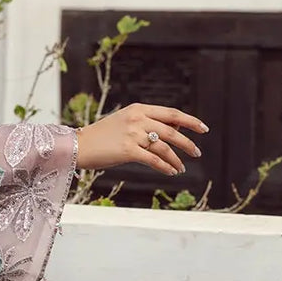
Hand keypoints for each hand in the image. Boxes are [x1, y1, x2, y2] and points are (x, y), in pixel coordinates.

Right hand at [75, 104, 206, 176]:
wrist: (79, 145)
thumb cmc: (102, 136)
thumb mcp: (125, 121)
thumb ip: (147, 122)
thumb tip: (173, 128)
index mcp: (139, 109)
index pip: (171, 113)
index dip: (190, 121)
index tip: (203, 129)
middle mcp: (138, 119)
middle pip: (172, 131)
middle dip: (187, 143)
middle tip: (196, 152)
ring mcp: (133, 134)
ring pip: (164, 147)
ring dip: (176, 159)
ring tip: (181, 168)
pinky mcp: (128, 150)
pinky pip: (154, 160)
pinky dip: (165, 166)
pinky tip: (171, 172)